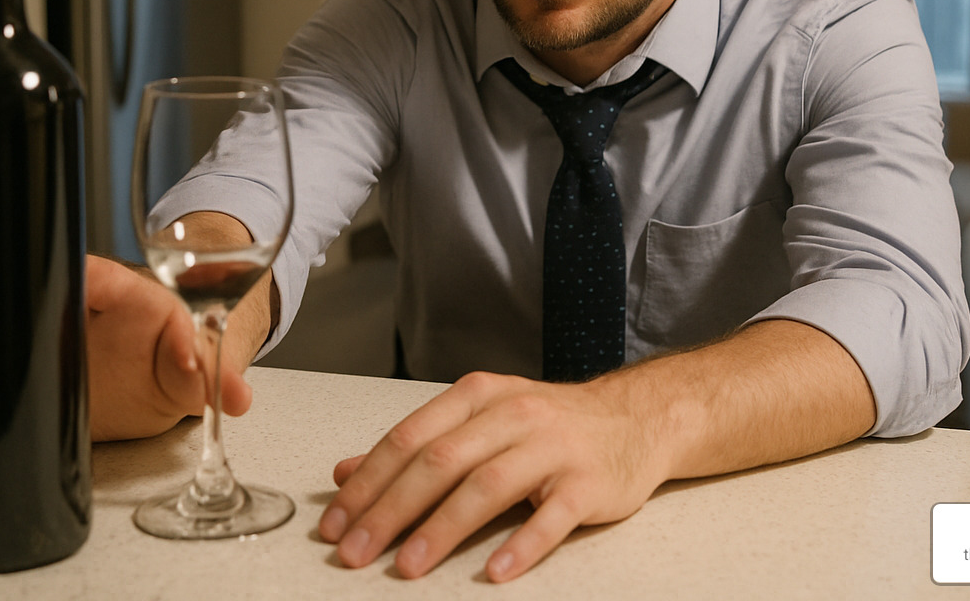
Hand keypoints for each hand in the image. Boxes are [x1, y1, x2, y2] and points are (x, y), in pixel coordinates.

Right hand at [0, 253, 264, 469]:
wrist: (179, 363)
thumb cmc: (187, 341)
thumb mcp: (206, 350)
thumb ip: (213, 368)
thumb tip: (234, 395)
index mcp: (110, 290)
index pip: (79, 273)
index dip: (51, 281)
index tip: (26, 301)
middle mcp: (67, 317)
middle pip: (10, 315)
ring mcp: (46, 357)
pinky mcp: (38, 397)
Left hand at [317, 370, 666, 581]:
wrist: (635, 419)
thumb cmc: (549, 425)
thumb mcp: (480, 422)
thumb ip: (417, 446)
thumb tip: (346, 472)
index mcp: (478, 397)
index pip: (409, 438)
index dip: (367, 483)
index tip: (334, 523)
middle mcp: (512, 415)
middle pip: (439, 462)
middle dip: (389, 510)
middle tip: (354, 552)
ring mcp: (552, 447)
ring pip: (486, 486)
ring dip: (441, 529)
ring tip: (407, 567)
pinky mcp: (587, 482)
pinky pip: (551, 517)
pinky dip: (521, 545)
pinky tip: (494, 572)